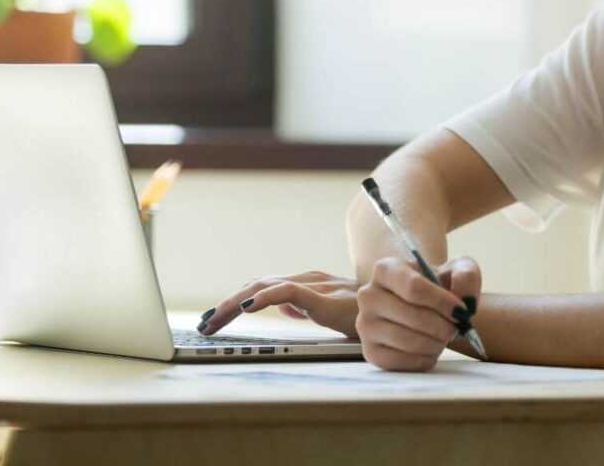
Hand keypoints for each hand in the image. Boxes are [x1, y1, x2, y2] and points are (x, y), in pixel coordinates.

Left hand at [198, 271, 361, 338]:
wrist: (401, 309)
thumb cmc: (368, 312)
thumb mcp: (330, 311)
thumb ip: (306, 306)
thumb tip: (282, 307)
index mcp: (307, 283)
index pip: (262, 287)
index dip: (235, 300)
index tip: (213, 318)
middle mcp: (308, 279)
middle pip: (257, 285)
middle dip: (226, 304)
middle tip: (202, 323)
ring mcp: (316, 285)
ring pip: (266, 286)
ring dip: (235, 302)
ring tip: (213, 319)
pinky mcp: (325, 297)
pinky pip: (290, 292)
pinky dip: (266, 296)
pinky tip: (248, 306)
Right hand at [356, 255, 481, 370]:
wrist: (422, 306)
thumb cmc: (439, 286)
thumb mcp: (457, 270)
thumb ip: (467, 276)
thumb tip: (464, 300)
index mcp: (386, 269)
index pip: (415, 288)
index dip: (443, 303)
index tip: (462, 311)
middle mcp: (368, 295)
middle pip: (413, 316)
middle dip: (443, 326)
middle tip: (457, 328)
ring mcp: (365, 325)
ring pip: (408, 341)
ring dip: (436, 343)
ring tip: (444, 337)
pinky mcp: (370, 351)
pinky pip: (401, 362)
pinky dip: (424, 359)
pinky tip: (432, 349)